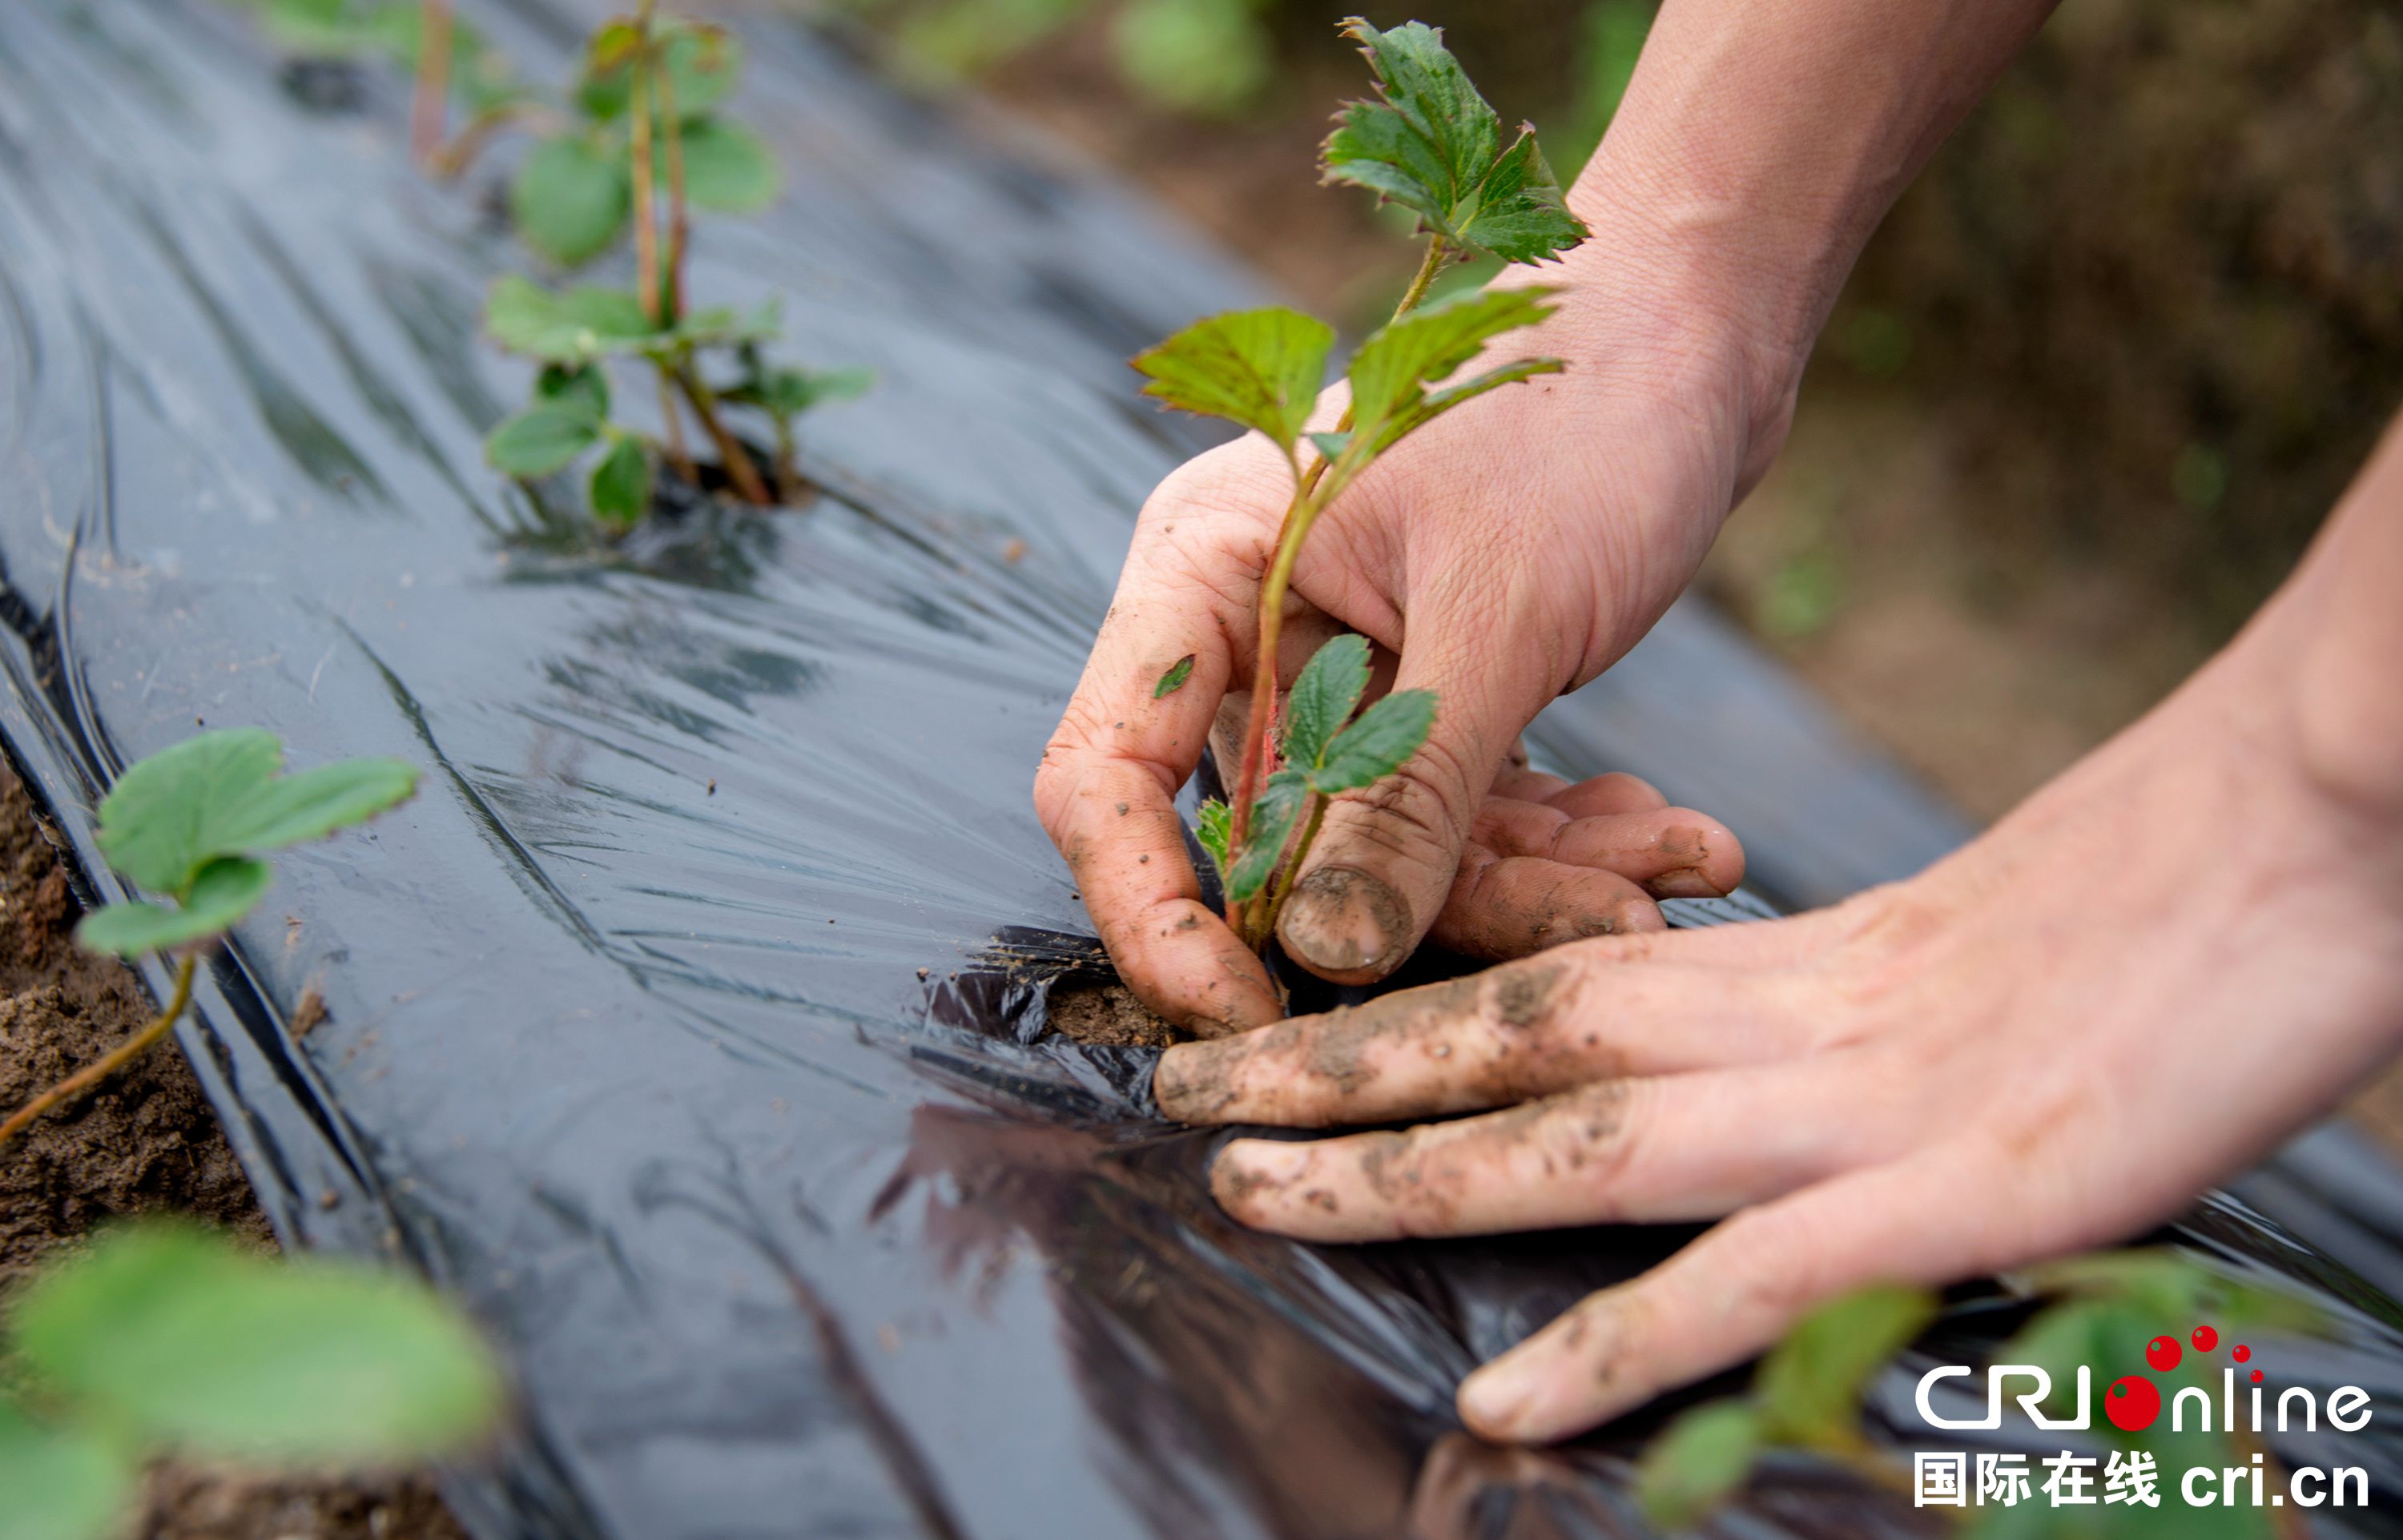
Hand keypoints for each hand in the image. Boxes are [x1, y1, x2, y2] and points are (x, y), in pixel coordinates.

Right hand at [1035, 236, 1789, 1035]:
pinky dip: (1564, 842)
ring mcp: (1346, 669)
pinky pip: (1471, 816)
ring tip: (1670, 871)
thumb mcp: (1499, 611)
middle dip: (1421, 912)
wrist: (1703, 324)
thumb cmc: (1582, 412)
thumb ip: (1409, 791)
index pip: (1109, 778)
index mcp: (1204, 574)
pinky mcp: (1437, 694)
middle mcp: (1254, 632)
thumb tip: (1326, 961)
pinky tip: (1669, 838)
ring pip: (1392, 847)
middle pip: (1275, 841)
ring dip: (1529, 883)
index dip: (1153, 913)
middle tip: (1575, 944)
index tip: (1249, 1019)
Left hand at [1154, 559, 2402, 1439]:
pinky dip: (1613, 1343)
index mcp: (1782, 960)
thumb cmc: (2151, 910)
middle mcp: (1778, 1018)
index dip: (1393, 994)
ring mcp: (1848, 1107)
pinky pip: (1741, 1285)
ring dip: (1395, 1169)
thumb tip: (1731, 1056)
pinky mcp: (1944, 1195)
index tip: (1272, 1007)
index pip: (1539, 971)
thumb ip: (1826, 1014)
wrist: (2306, 837)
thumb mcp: (1951, 966)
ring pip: (1570, 1137)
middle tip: (1174, 1089)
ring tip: (1247, 1196)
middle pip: (1504, 1033)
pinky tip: (1498, 1402)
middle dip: (1329, 1063)